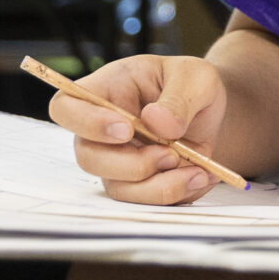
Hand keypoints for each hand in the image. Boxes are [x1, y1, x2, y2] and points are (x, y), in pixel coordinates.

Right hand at [43, 53, 228, 205]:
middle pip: (88, 157)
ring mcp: (117, 161)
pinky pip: (145, 202)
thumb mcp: (197, 77)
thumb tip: (156, 122)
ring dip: (157, 186)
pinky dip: (175, 194)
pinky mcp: (138, 185)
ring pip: (116, 188)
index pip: (67, 108)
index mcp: (107, 90)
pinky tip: (199, 176)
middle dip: (131, 163)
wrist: (211, 115)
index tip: (126, 129)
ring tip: (193, 168)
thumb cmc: (193, 86)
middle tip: (170, 152)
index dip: (86, 123)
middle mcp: (102, 130)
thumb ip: (179, 98)